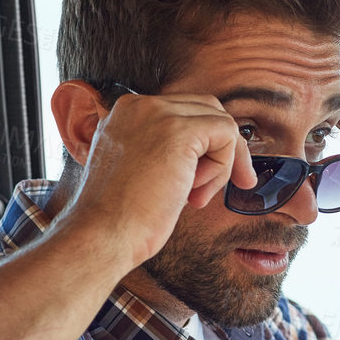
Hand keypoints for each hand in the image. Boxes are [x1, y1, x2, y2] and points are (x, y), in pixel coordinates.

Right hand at [57, 89, 257, 268]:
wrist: (102, 234)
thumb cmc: (119, 218)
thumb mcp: (139, 171)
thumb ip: (165, 153)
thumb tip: (207, 153)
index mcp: (126, 114)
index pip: (183, 112)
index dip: (204, 146)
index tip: (208, 178)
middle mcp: (139, 105)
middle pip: (206, 109)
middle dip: (225, 148)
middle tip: (237, 182)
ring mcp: (157, 113)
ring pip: (219, 123)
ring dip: (221, 164)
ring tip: (194, 197)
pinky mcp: (178, 130)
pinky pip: (226, 133)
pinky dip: (223, 167)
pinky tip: (196, 193)